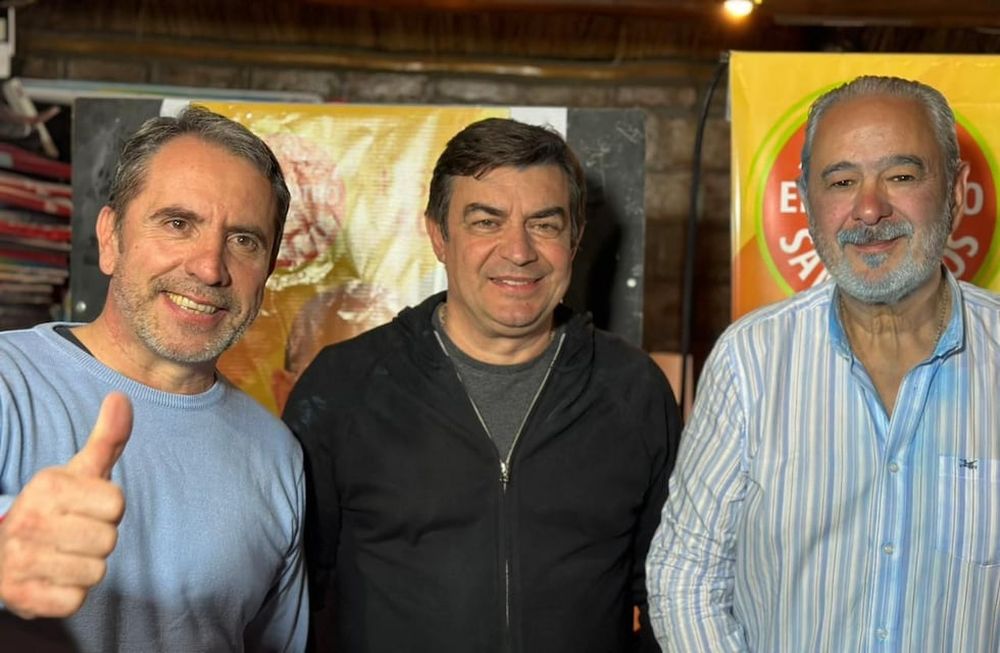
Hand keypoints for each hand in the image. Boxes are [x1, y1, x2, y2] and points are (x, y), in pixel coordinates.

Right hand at [0, 392, 132, 618]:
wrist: (2, 551)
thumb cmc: (55, 507)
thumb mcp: (79, 471)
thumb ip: (107, 438)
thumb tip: (122, 396)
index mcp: (48, 487)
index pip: (117, 505)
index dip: (109, 509)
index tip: (86, 507)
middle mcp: (29, 521)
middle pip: (109, 540)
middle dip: (99, 538)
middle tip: (75, 533)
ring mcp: (22, 561)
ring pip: (96, 571)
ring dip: (86, 567)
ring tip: (63, 554)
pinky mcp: (22, 597)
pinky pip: (76, 600)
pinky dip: (71, 593)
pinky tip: (53, 578)